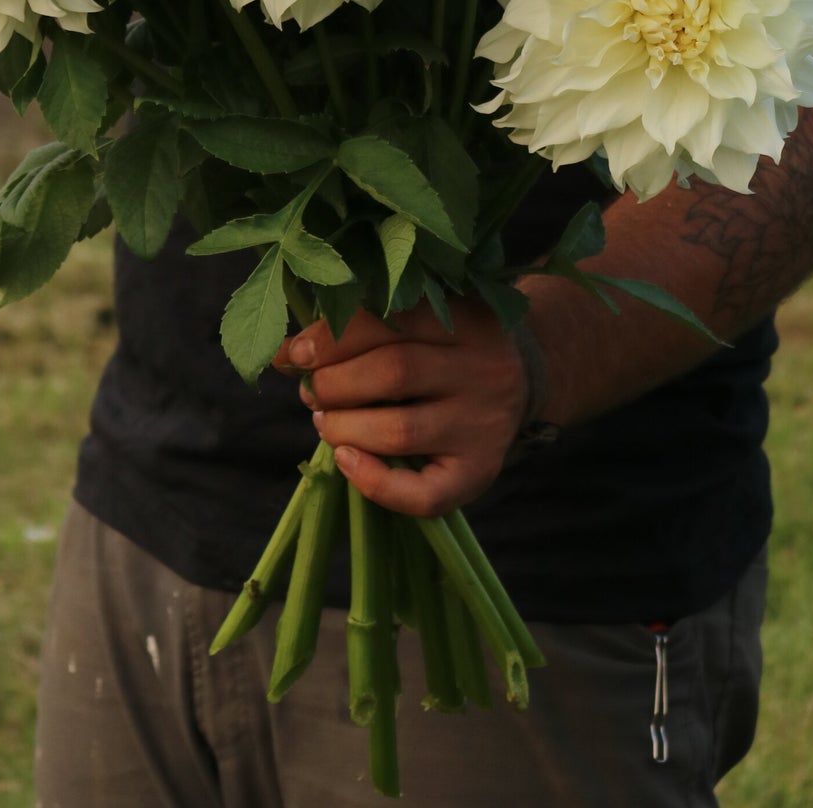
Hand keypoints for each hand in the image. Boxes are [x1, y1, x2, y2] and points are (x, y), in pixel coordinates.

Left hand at [272, 300, 529, 516]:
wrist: (524, 380)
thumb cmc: (451, 344)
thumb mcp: (426, 318)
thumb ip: (366, 325)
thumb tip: (288, 354)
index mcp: (466, 319)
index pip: (389, 320)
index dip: (332, 337)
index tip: (296, 352)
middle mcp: (482, 370)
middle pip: (393, 373)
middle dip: (334, 384)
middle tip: (310, 391)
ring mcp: (483, 426)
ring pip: (400, 432)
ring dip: (344, 428)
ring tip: (324, 421)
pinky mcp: (480, 473)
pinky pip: (424, 494)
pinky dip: (375, 483)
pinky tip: (346, 461)